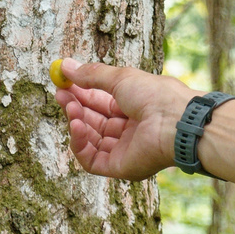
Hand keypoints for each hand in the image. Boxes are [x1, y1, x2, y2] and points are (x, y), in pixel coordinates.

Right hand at [51, 58, 195, 180]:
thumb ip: (92, 75)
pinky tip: (76, 126)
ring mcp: (124, 150)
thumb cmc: (155, 95)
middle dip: (75, 107)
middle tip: (60, 93)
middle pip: (93, 122)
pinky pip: (91, 160)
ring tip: (71, 107)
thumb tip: (65, 66)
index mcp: (134, 108)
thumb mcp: (120, 78)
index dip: (80, 93)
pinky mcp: (120, 167)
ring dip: (76, 122)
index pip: (100, 103)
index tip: (62, 82)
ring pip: (90, 140)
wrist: (175, 121)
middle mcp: (129, 131)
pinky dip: (79, 144)